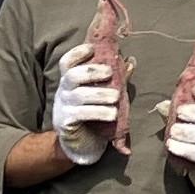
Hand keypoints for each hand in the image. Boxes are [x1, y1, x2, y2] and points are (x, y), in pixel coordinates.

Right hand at [50, 41, 121, 164]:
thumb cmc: (93, 114)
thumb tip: (130, 61)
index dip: (77, 53)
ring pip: (80, 95)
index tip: (92, 49)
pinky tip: (112, 114)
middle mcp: (64, 91)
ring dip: (100, 94)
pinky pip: (82, 114)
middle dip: (92, 72)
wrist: (80, 144)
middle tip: (109, 72)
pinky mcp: (66, 123)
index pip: (67, 62)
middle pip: (72, 75)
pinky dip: (99, 112)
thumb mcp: (103, 93)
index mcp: (70, 81)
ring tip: (115, 98)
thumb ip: (115, 77)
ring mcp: (63, 107)